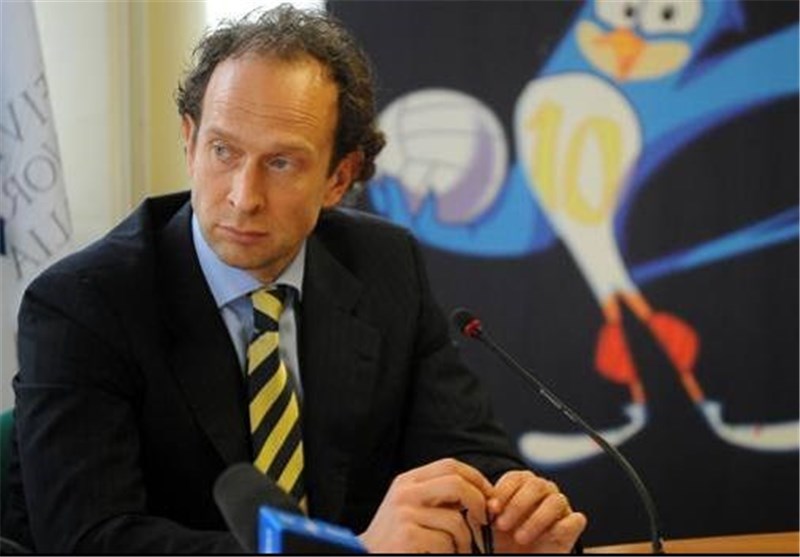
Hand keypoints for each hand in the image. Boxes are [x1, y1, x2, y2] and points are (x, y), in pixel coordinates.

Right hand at [358, 458, 492, 552]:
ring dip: (466, 539)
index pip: (450, 465)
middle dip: (479, 501)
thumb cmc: (396, 536)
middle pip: (457, 484)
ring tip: (459, 548)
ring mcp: (405, 514)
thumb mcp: (412, 506)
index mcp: (407, 481)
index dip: (476, 478)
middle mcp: (405, 493)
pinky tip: (442, 554)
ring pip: (456, 520)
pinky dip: (452, 552)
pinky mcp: (408, 537)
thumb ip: (438, 496)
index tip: (489, 495)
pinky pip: (447, 542)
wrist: (366, 554)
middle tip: (485, 520)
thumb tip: (482, 493)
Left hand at [488, 470, 586, 553]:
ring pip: (557, 500)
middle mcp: (543, 490)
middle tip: (502, 525)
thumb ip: (479, 509)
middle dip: (517, 505)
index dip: (503, 491)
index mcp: (522, 484)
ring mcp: (560, 507)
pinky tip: (546, 538)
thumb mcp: (485, 525)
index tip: (491, 509)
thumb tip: (476, 500)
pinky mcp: (572, 525)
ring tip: (520, 537)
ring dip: (536, 519)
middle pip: (536, 485)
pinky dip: (561, 527)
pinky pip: (575, 520)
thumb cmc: (501, 540)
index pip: (515, 477)